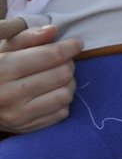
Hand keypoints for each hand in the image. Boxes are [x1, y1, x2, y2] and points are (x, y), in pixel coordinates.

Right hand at [0, 18, 81, 133]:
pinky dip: (62, 101)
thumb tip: (54, 31)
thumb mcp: (3, 50)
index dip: (68, 47)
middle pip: (62, 74)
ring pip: (65, 94)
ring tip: (58, 76)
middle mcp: (9, 94)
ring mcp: (18, 115)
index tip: (76, 43)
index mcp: (2, 70)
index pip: (49, 56)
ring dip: (68, 82)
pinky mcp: (26, 128)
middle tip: (62, 60)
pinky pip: (61, 112)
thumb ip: (27, 38)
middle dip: (68, 63)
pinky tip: (51, 93)